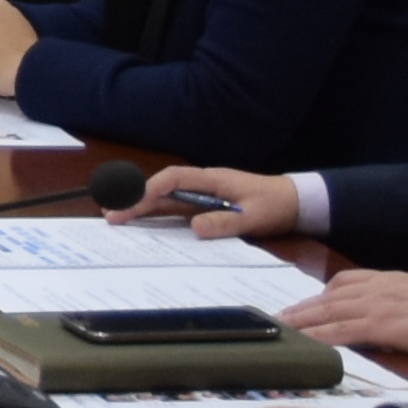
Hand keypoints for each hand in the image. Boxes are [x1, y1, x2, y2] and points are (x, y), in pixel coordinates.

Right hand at [118, 164, 297, 235]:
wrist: (295, 202)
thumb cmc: (275, 204)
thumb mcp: (254, 216)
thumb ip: (225, 223)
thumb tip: (193, 228)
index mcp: (213, 180)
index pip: (174, 179)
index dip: (152, 189)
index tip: (134, 202)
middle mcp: (203, 185)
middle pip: (163, 189)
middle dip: (136, 199)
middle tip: (111, 213)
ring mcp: (203, 196)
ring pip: (166, 199)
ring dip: (141, 207)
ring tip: (116, 218)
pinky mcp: (206, 207)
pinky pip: (176, 210)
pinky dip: (157, 215)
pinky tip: (142, 224)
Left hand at [289, 266, 407, 357]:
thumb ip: (393, 302)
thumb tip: (376, 317)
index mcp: (386, 279)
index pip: (340, 284)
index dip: (315, 297)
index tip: (297, 307)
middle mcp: (377, 288)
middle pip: (326, 298)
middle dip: (299, 310)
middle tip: (275, 321)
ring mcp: (379, 305)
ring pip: (328, 313)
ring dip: (300, 323)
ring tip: (280, 333)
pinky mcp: (384, 325)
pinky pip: (344, 331)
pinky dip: (322, 337)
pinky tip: (308, 345)